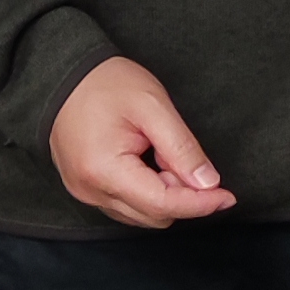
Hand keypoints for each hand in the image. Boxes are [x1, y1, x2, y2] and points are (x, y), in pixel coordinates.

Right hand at [49, 57, 237, 228]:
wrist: (62, 74)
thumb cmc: (105, 83)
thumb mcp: (152, 106)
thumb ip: (182, 148)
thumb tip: (208, 184)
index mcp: (104, 170)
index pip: (163, 204)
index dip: (200, 203)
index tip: (227, 195)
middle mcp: (90, 190)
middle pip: (153, 215)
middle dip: (181, 195)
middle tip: (186, 160)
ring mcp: (84, 192)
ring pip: (140, 215)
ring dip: (163, 195)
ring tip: (162, 156)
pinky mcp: (84, 188)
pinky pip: (124, 206)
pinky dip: (146, 194)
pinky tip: (148, 166)